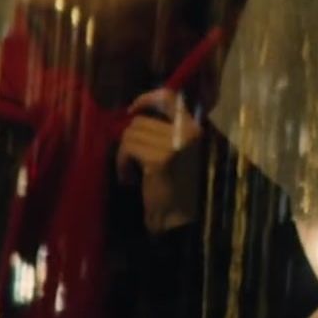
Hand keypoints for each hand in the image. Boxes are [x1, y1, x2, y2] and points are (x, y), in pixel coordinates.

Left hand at [115, 89, 203, 232]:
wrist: (180, 220)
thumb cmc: (176, 188)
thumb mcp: (174, 152)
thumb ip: (163, 131)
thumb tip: (135, 114)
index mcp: (195, 128)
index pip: (170, 97)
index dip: (147, 98)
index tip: (133, 110)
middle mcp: (189, 132)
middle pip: (141, 121)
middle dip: (129, 139)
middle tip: (132, 162)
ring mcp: (176, 145)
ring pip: (131, 134)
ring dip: (124, 154)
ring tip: (131, 172)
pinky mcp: (160, 159)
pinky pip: (128, 149)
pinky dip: (122, 164)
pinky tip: (129, 179)